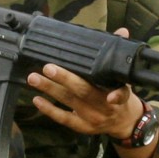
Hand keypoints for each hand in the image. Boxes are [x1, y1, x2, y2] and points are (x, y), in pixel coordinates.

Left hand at [25, 28, 143, 139]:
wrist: (123, 122)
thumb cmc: (119, 94)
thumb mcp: (125, 78)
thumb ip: (119, 56)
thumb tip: (122, 31)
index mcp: (120, 93)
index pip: (122, 94)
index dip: (117, 96)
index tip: (112, 96)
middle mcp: (105, 107)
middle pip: (85, 92)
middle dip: (65, 79)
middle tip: (48, 67)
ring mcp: (92, 118)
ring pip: (69, 101)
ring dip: (50, 89)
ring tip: (33, 78)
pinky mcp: (81, 126)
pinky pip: (63, 118)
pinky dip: (49, 109)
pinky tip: (37, 98)